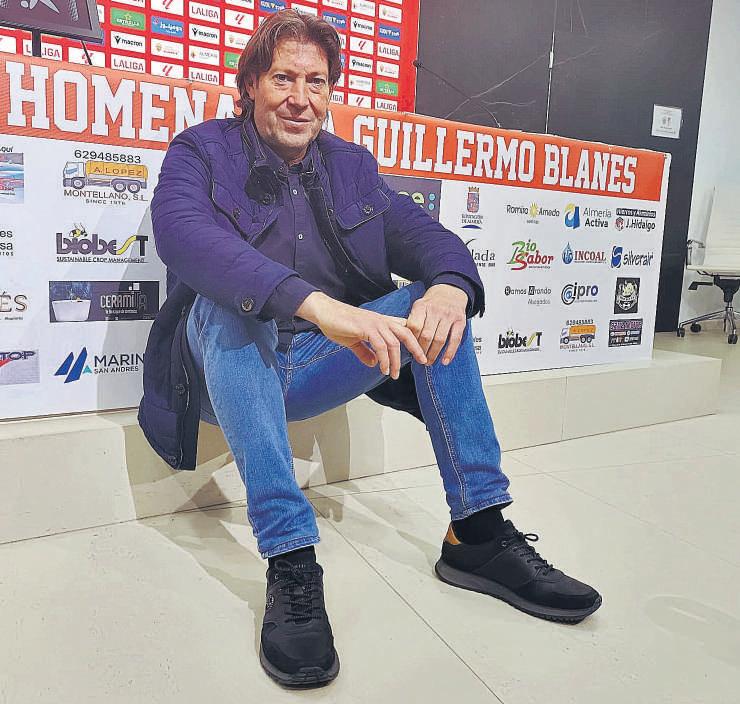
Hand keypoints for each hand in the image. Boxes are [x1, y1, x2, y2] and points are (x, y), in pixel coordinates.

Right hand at [296, 292, 426, 378]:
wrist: (324, 312)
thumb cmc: (338, 324)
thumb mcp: (354, 341)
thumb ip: (365, 352)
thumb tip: (373, 363)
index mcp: (381, 322)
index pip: (404, 329)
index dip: (414, 340)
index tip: (420, 354)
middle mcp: (381, 321)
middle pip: (407, 333)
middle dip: (416, 348)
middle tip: (423, 361)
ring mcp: (374, 323)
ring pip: (394, 343)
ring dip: (396, 361)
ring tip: (394, 374)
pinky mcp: (366, 328)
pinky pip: (381, 346)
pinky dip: (384, 359)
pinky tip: (383, 368)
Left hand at [405, 284, 467, 365]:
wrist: (450, 291)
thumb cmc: (432, 303)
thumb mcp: (419, 306)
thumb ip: (413, 321)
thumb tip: (406, 342)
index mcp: (422, 306)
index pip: (414, 327)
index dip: (412, 341)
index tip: (410, 350)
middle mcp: (435, 310)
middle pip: (426, 335)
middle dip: (422, 350)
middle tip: (419, 359)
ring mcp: (449, 315)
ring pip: (440, 339)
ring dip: (433, 354)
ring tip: (429, 362)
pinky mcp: (460, 321)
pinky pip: (455, 339)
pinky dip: (450, 352)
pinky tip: (444, 361)